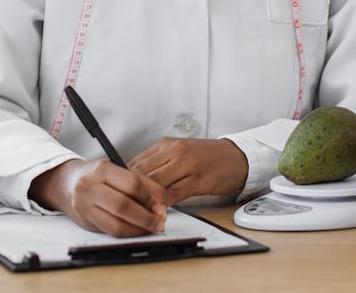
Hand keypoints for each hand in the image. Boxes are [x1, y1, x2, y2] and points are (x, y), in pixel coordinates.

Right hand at [28, 159, 166, 237]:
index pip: (132, 183)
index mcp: (102, 169)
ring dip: (139, 228)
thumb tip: (161, 202)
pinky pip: (111, 231)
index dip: (151, 196)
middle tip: (160, 220)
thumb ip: (138, 182)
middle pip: (124, 205)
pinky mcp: (85, 220)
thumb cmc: (95, 177)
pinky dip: (129, 233)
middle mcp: (90, 186)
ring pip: (117, 222)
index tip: (162, 204)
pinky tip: (137, 230)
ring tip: (151, 227)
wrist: (66, 183)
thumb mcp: (115, 170)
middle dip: (147, 216)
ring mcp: (85, 204)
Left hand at [128, 138, 247, 205]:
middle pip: (143, 174)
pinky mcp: (199, 179)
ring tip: (140, 212)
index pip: (136, 163)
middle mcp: (174, 151)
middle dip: (133, 192)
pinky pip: (174, 194)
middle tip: (126, 207)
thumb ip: (158, 163)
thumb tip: (133, 178)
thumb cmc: (206, 156)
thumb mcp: (178, 152)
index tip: (120, 194)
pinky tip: (160, 210)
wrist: (236, 156)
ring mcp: (187, 164)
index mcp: (166, 144)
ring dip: (147, 200)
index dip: (125, 181)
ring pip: (156, 184)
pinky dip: (164, 204)